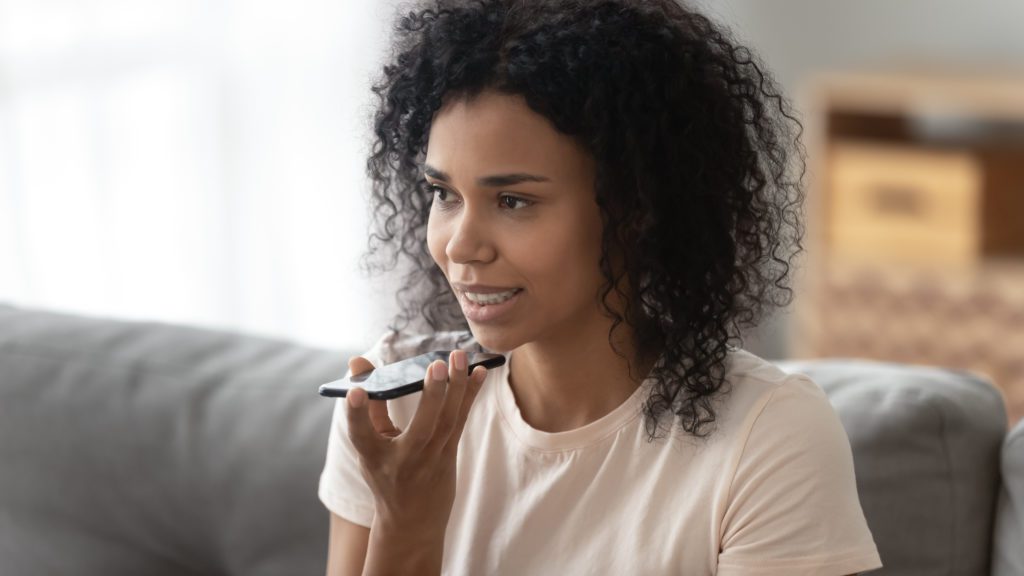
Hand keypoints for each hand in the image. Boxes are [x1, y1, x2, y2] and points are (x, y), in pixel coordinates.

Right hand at [344, 350, 486, 533]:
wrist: (411, 520)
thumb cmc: (386, 474)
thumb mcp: (370, 446)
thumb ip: (368, 403)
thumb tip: (358, 361)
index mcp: (374, 457)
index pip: (361, 435)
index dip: (356, 414)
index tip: (356, 392)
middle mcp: (404, 460)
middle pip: (421, 427)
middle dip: (431, 395)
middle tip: (436, 364)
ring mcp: (431, 459)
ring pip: (448, 421)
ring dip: (457, 386)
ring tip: (458, 356)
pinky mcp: (449, 454)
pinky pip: (461, 420)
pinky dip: (470, 395)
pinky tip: (479, 372)